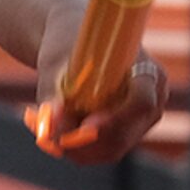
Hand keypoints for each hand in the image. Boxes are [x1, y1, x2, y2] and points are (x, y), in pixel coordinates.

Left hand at [26, 27, 167, 165]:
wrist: (72, 38)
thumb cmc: (66, 42)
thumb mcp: (55, 63)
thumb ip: (52, 95)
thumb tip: (46, 130)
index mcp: (147, 73)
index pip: (142, 103)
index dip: (116, 119)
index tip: (84, 125)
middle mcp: (153, 102)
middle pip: (124, 135)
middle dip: (82, 142)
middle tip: (45, 136)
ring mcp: (141, 122)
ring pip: (110, 149)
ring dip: (71, 147)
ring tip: (36, 123)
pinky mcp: (125, 133)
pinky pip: (101, 151)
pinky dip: (72, 147)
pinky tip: (44, 128)